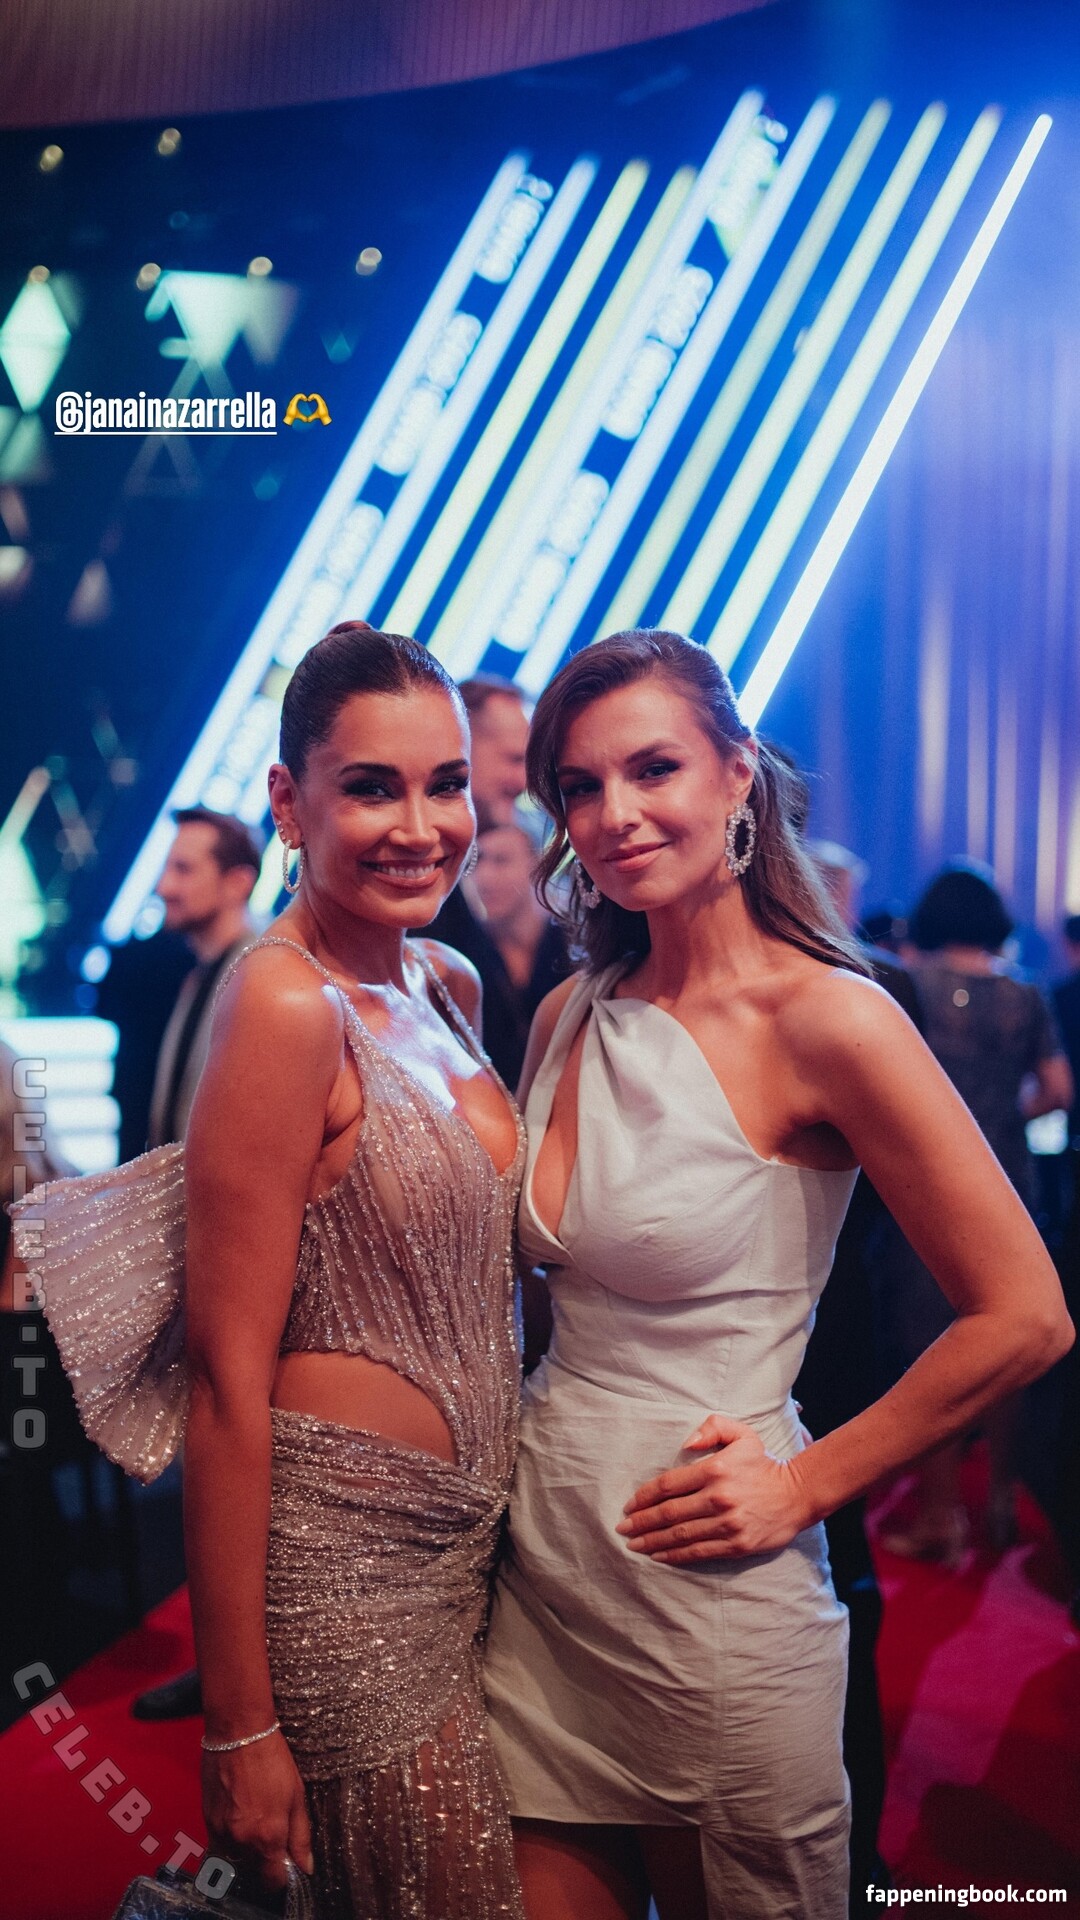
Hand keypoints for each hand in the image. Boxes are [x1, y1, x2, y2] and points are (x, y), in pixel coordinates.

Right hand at [201, 1731, 313, 1892]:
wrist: (239, 1734)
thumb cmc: (271, 1760)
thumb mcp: (297, 1796)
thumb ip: (301, 1836)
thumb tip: (305, 1866)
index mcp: (268, 1837)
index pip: (273, 1881)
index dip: (281, 1876)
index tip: (285, 1864)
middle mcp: (243, 1840)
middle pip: (254, 1871)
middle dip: (264, 1861)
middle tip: (272, 1835)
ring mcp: (222, 1832)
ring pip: (235, 1859)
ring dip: (246, 1851)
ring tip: (255, 1822)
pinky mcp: (207, 1821)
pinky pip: (218, 1845)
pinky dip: (229, 1840)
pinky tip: (239, 1817)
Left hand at [615, 1413, 811, 1563]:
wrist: (798, 1494)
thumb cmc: (764, 1464)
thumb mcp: (742, 1434)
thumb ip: (713, 1428)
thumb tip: (686, 1442)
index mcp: (715, 1470)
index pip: (668, 1484)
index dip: (644, 1496)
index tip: (629, 1505)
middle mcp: (718, 1498)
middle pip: (669, 1513)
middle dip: (642, 1522)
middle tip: (622, 1529)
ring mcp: (727, 1524)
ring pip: (680, 1535)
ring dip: (653, 1541)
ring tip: (634, 1545)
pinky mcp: (736, 1545)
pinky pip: (698, 1552)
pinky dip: (675, 1555)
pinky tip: (659, 1556)